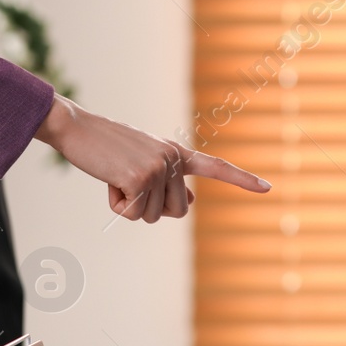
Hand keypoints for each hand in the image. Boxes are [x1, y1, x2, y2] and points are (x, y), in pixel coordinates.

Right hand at [34, 94, 270, 223]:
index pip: (216, 167)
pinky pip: (130, 214)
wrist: (77, 128)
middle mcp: (174, 160)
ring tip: (116, 177)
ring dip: (129, 206)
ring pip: (151, 217)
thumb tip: (192, 201)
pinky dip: (115, 205)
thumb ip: (171, 179)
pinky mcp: (139, 179)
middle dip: (152, 208)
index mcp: (178, 153)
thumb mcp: (146, 161)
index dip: (242, 179)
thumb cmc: (108, 148)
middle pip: (177, 212)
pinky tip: (108, 181)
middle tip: (130, 183)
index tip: (267, 188)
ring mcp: (158, 168)